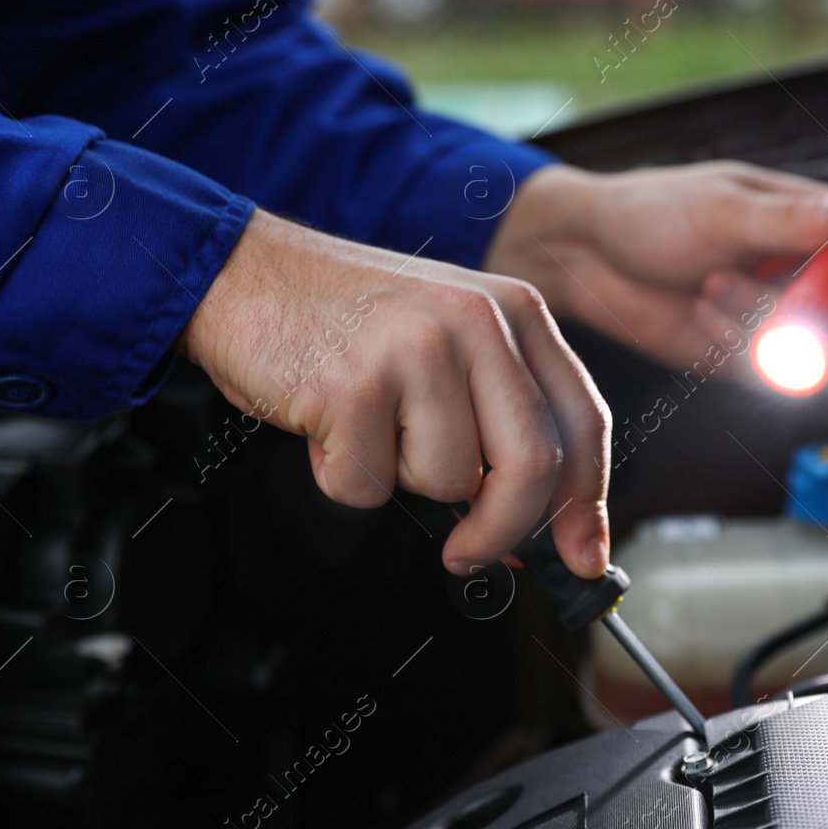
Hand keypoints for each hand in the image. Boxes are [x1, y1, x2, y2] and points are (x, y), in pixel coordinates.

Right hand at [180, 209, 611, 577]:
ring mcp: (417, 353)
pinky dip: (341, 475)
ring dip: (400, 478)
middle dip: (504, 530)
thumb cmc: (347, 317)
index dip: (585, 502)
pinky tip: (327, 423)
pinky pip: (369, 487)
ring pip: (448, 483)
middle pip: (531, 466)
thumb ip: (503, 414)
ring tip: (368, 424)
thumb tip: (545, 524)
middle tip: (470, 551)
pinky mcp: (354, 387)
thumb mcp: (451, 338)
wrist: (242, 271)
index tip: (582, 557)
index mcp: (515, 310)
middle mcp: (477, 324)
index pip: (583, 421)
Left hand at [483, 161, 827, 369]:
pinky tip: (701, 314)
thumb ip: (791, 218)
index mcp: (808, 218)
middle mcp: (799, 270)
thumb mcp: (722, 209)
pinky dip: (735, 347)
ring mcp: (772, 315)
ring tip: (711, 288)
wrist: (588, 259)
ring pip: (809, 346)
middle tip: (790, 305)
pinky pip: (766, 372)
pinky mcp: (741, 357)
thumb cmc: (651, 213)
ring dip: (763, 323)